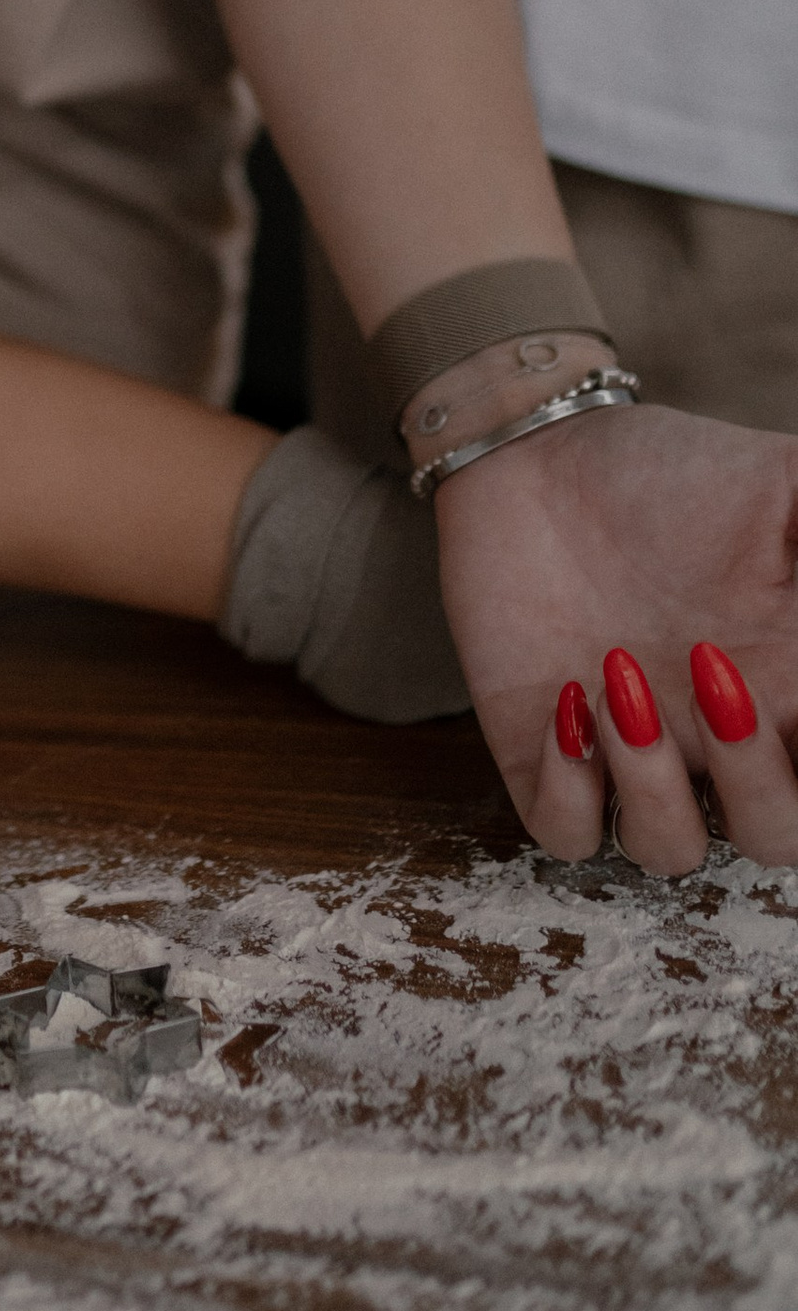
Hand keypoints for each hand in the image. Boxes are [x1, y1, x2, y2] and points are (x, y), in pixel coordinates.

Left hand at [435, 402, 797, 871]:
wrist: (538, 459)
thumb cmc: (667, 475)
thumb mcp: (780, 482)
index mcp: (792, 688)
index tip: (794, 685)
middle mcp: (722, 741)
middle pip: (780, 836)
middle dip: (760, 782)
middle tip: (715, 676)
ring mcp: (636, 756)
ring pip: (671, 851)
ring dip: (653, 785)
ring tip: (616, 673)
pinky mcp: (547, 756)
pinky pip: (566, 832)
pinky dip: (571, 790)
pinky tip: (566, 703)